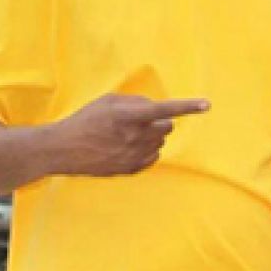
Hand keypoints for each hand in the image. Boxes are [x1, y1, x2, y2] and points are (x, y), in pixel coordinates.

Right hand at [50, 93, 209, 176]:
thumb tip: (154, 107)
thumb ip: (135, 101)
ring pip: (160, 142)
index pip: (165, 109)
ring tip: (128, 134)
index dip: (188, 106)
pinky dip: (147, 150)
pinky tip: (129, 147)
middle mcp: (134, 137)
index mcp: (129, 116)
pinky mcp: (130, 169)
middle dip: (160, 121)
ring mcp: (133, 155)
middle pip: (167, 127)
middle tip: (140, 120)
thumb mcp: (108, 101)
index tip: (207, 104)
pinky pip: (153, 157)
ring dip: (153, 135)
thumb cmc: (86, 120)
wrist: (64, 149)